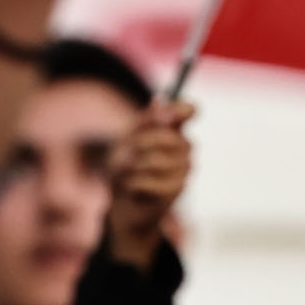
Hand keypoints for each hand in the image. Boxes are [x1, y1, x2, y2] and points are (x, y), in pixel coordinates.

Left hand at [103, 100, 193, 268]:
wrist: (125, 204)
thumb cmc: (126, 168)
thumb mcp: (127, 140)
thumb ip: (145, 121)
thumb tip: (158, 101)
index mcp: (171, 128)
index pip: (186, 111)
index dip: (181, 108)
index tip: (171, 110)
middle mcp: (183, 146)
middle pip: (166, 137)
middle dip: (137, 145)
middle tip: (119, 153)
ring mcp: (184, 167)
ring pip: (157, 160)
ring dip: (132, 167)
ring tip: (123, 173)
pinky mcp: (178, 188)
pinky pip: (154, 181)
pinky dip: (135, 184)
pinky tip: (132, 187)